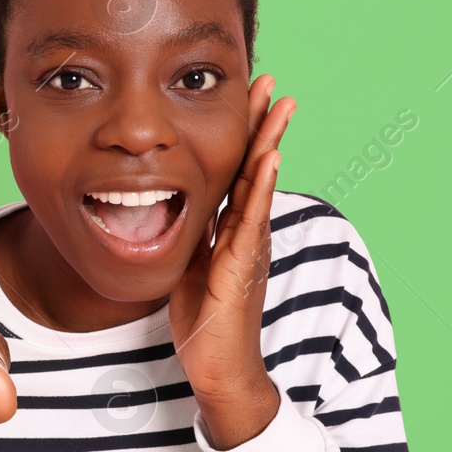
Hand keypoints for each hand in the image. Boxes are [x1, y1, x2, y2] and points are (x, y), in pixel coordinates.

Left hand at [169, 75, 294, 445]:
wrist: (219, 370)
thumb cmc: (205, 323)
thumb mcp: (190, 267)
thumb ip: (190, 238)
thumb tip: (172, 212)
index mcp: (231, 231)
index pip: (236, 171)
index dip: (242, 134)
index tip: (247, 96)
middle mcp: (246, 232)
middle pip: (253, 167)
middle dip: (261, 123)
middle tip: (271, 81)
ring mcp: (249, 247)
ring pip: (258, 185)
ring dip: (268, 142)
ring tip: (280, 104)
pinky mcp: (242, 267)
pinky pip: (251, 220)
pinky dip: (258, 187)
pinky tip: (266, 158)